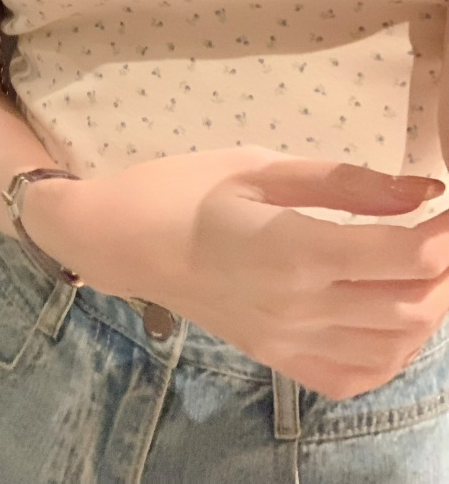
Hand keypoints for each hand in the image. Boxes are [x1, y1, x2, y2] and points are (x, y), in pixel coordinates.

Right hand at [28, 147, 448, 399]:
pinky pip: (357, 375)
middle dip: (443, 268)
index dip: (443, 232)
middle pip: (411, 306)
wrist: (125, 240)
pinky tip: (386, 312)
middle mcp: (297, 307)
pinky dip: (392, 350)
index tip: (446, 203)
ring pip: (394, 345)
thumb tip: (425, 192)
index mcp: (292, 249)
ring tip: (416, 264)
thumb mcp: (262, 167)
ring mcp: (288, 342)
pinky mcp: (278, 360)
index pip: (403, 256)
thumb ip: (347, 183)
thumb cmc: (187, 188)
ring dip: (425, 306)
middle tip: (434, 229)